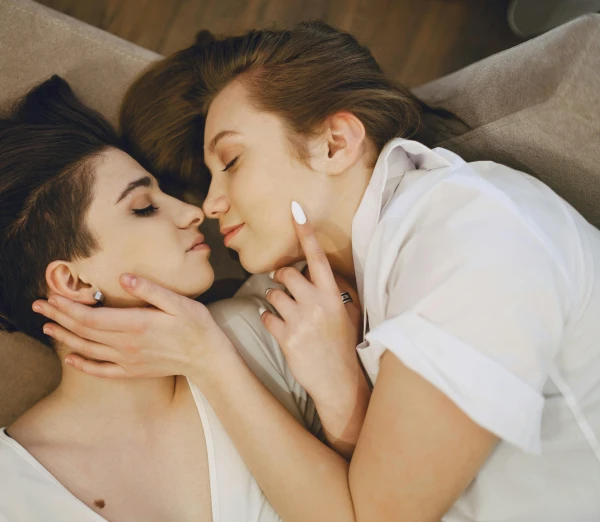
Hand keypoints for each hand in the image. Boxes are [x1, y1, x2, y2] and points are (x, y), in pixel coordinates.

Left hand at [32, 274, 233, 378]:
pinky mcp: (132, 371)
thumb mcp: (178, 302)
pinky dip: (83, 365)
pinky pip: (101, 371)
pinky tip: (70, 359)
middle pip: (83, 331)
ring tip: (46, 326)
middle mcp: (126, 345)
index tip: (51, 295)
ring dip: (64, 337)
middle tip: (38, 305)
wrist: (207, 358)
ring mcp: (128, 361)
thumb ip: (150, 290)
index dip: (68, 306)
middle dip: (58, 317)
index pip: (91, 316)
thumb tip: (125, 277)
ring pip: (88, 349)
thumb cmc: (195, 325)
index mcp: (135, 324)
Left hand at [261, 201, 368, 451]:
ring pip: (272, 294)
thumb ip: (333, 291)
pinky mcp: (286, 337)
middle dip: (281, 279)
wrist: (340, 382)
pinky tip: (280, 328)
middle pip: (285, 273)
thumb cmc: (342, 346)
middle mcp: (317, 303)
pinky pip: (266, 316)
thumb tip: (318, 272)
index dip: (305, 232)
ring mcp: (301, 320)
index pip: (317, 257)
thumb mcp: (347, 314)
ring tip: (287, 315)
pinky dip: (269, 320)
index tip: (295, 209)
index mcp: (334, 295)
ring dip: (274, 301)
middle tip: (287, 291)